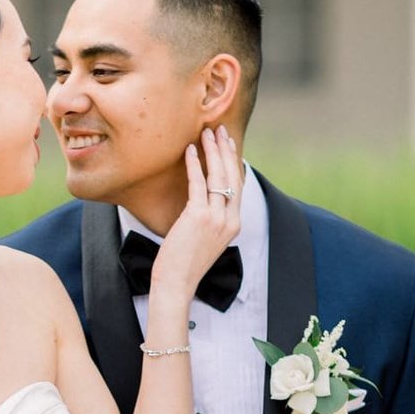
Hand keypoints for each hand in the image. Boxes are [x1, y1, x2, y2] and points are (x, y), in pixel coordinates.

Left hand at [150, 125, 242, 299]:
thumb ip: (210, 220)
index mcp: (234, 225)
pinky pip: (198, 184)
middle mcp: (229, 220)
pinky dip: (194, 165)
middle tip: (219, 131)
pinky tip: (189, 151)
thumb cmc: (185, 263)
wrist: (177, 282)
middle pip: (232, 176)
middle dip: (226, 150)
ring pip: (218, 177)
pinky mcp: (198, 217)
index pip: (237, 186)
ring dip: (212, 152)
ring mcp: (216, 218)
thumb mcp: (205, 240)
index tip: (228, 144)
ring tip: (206, 134)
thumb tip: (203, 202)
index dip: (233, 162)